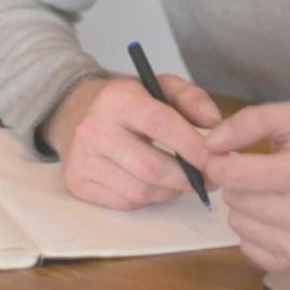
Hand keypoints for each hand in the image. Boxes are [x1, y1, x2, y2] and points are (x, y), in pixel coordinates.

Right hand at [41, 75, 221, 210]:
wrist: (74, 112)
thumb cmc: (125, 102)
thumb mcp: (158, 86)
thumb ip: (191, 98)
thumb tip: (215, 123)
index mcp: (117, 98)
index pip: (162, 124)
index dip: (193, 145)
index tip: (215, 157)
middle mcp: (94, 128)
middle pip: (151, 167)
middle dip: (187, 177)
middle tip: (207, 177)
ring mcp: (82, 159)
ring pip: (140, 191)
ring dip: (169, 190)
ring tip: (180, 179)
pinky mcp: (78, 183)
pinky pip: (125, 203)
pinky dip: (148, 198)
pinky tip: (152, 183)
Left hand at [204, 102, 289, 270]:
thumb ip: (250, 121)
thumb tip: (212, 142)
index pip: (234, 175)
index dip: (218, 163)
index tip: (222, 157)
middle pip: (234, 198)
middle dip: (237, 182)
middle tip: (258, 174)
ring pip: (237, 223)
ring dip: (245, 207)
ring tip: (270, 194)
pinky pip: (247, 247)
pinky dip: (254, 231)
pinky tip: (274, 217)